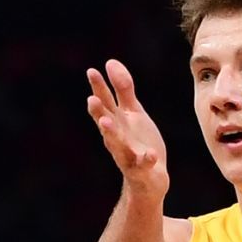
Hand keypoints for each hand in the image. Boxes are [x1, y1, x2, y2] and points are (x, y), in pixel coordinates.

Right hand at [86, 59, 168, 200]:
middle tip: (91, 99)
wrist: (150, 180)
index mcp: (116, 123)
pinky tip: (151, 154)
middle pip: (106, 123)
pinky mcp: (143, 170)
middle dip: (98, 112)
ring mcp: (128, 154)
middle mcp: (117, 138)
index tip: (92, 71)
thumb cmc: (138, 142)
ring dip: (111, 134)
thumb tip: (110, 62)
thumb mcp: (133, 113)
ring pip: (118, 145)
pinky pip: (144, 165)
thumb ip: (123, 89)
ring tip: (106, 122)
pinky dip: (146, 160)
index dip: (98, 87)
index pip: (104, 102)